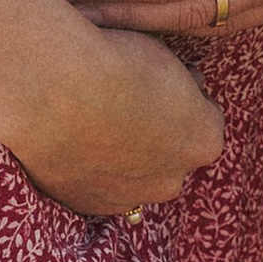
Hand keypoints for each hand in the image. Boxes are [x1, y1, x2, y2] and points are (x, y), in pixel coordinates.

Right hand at [0, 20, 226, 217]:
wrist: (58, 88)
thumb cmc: (116, 62)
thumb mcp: (164, 56)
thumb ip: (177, 84)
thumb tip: (174, 87)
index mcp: (203, 141)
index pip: (204, 119)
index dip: (182, 99)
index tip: (157, 84)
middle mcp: (173, 179)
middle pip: (171, 157)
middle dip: (155, 137)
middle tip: (122, 105)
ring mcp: (130, 198)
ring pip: (133, 179)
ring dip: (121, 158)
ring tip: (90, 122)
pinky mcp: (88, 205)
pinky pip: (97, 189)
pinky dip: (88, 170)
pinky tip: (71, 139)